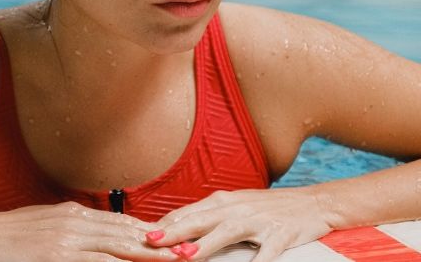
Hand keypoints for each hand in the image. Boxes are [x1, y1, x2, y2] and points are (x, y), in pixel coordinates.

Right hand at [0, 202, 180, 260]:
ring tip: (176, 259)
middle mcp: (74, 222)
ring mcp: (67, 239)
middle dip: (160, 242)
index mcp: (72, 212)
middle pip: (126, 233)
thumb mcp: (43, 222)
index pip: (120, 222)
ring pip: (118, 246)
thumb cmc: (6, 235)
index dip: (149, 231)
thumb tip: (92, 231)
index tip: (172, 237)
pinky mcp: (58, 256)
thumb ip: (69, 226)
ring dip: (150, 254)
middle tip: (189, 247)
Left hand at [144, 188, 332, 260]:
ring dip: (204, 244)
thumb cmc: (270, 207)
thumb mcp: (237, 206)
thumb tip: (177, 226)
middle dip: (174, 231)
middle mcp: (238, 208)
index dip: (166, 224)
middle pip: (200, 219)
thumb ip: (209, 216)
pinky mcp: (281, 235)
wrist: (315, 202)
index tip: (143, 234)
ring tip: (185, 255)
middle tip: (152, 241)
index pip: (188, 212)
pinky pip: (267, 252)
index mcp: (224, 201)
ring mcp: (259, 221)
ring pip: (226, 232)